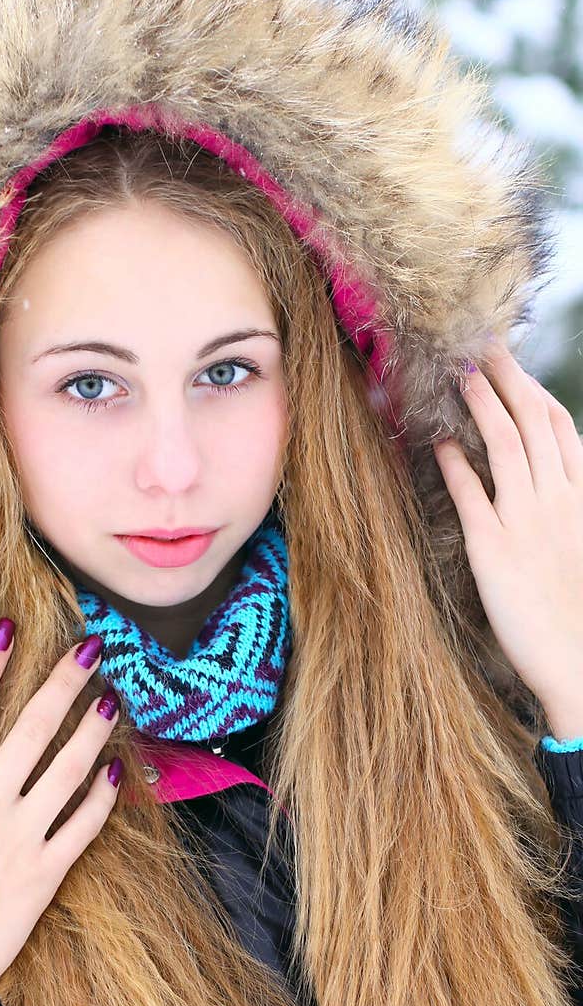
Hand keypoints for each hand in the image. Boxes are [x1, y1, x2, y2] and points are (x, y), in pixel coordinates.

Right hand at [0, 626, 122, 1005]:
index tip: (11, 628)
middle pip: (31, 731)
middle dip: (63, 683)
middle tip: (91, 646)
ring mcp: (19, 843)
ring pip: (67, 772)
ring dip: (93, 732)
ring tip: (114, 698)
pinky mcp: (45, 877)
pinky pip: (82, 828)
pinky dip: (102, 799)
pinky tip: (115, 774)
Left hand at [432, 339, 582, 718]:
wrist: (579, 660)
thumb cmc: (577, 610)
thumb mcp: (578, 544)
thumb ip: (564, 506)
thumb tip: (543, 480)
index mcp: (580, 496)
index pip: (559, 427)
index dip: (535, 391)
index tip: (513, 363)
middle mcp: (556, 499)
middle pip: (530, 422)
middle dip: (506, 378)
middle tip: (480, 344)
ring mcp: (525, 521)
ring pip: (503, 445)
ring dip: (480, 404)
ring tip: (457, 375)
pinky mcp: (492, 549)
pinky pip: (471, 495)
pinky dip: (454, 464)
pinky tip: (437, 443)